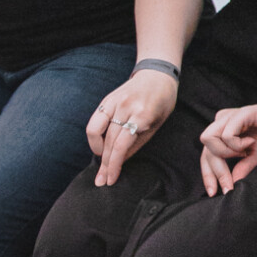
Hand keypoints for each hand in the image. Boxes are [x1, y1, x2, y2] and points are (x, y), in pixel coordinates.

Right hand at [86, 68, 179, 185]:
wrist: (157, 75)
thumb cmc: (162, 103)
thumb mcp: (156, 125)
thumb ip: (137, 143)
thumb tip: (120, 162)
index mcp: (142, 114)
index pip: (122, 145)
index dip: (114, 164)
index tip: (111, 179)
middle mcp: (125, 107)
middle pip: (109, 141)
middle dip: (105, 164)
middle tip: (101, 181)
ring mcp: (114, 101)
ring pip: (96, 131)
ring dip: (97, 152)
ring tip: (101, 165)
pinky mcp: (106, 100)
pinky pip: (94, 121)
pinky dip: (94, 137)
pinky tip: (99, 147)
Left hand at [199, 98, 256, 193]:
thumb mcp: (255, 157)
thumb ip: (241, 168)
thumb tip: (230, 187)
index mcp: (222, 133)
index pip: (206, 156)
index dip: (208, 175)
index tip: (214, 193)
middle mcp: (221, 123)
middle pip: (205, 150)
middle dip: (216, 171)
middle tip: (229, 186)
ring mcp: (229, 117)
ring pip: (208, 139)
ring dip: (225, 153)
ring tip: (244, 154)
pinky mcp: (239, 113)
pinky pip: (226, 134)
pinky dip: (236, 144)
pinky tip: (250, 143)